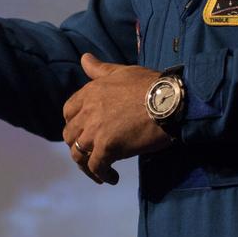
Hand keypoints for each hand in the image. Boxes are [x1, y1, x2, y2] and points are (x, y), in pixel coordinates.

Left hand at [62, 53, 173, 184]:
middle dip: (79, 146)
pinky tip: (112, 178)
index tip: (88, 132)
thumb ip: (100, 69)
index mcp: (89, 92)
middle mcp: (87, 111)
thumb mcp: (121, 72)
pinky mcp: (107, 147)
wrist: (169, 101)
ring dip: (86, 166)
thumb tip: (84, 58)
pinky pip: (95, 166)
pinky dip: (101, 175)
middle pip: (70, 135)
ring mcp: (95, 130)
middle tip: (95, 153)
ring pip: (78, 154)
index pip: (68, 112)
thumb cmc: (150, 85)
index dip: (76, 124)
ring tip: (101, 171)